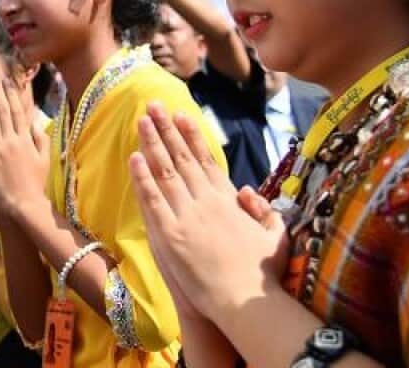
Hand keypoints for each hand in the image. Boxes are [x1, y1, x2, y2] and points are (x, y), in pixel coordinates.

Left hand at [0, 72, 49, 217]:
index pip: (16, 111)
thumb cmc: (34, 184)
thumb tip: (35, 122)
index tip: (6, 80)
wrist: (23, 205)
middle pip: (2, 110)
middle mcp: (11, 142)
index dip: (10, 94)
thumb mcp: (43, 159)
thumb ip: (40, 139)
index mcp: (25, 140)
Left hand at [127, 103, 287, 321]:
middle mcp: (206, 201)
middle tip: (153, 106)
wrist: (245, 301)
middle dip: (166, 130)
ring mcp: (186, 216)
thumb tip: (247, 190)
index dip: (191, 136)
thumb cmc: (262, 274)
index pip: (206, 160)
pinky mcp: (169, 236)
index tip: (181, 115)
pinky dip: (142, 178)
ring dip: (151, 144)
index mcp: (229, 200)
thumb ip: (263, 210)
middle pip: (181, 158)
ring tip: (141, 120)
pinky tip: (133, 158)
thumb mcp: (275, 235)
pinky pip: (152, 200)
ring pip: (164, 172)